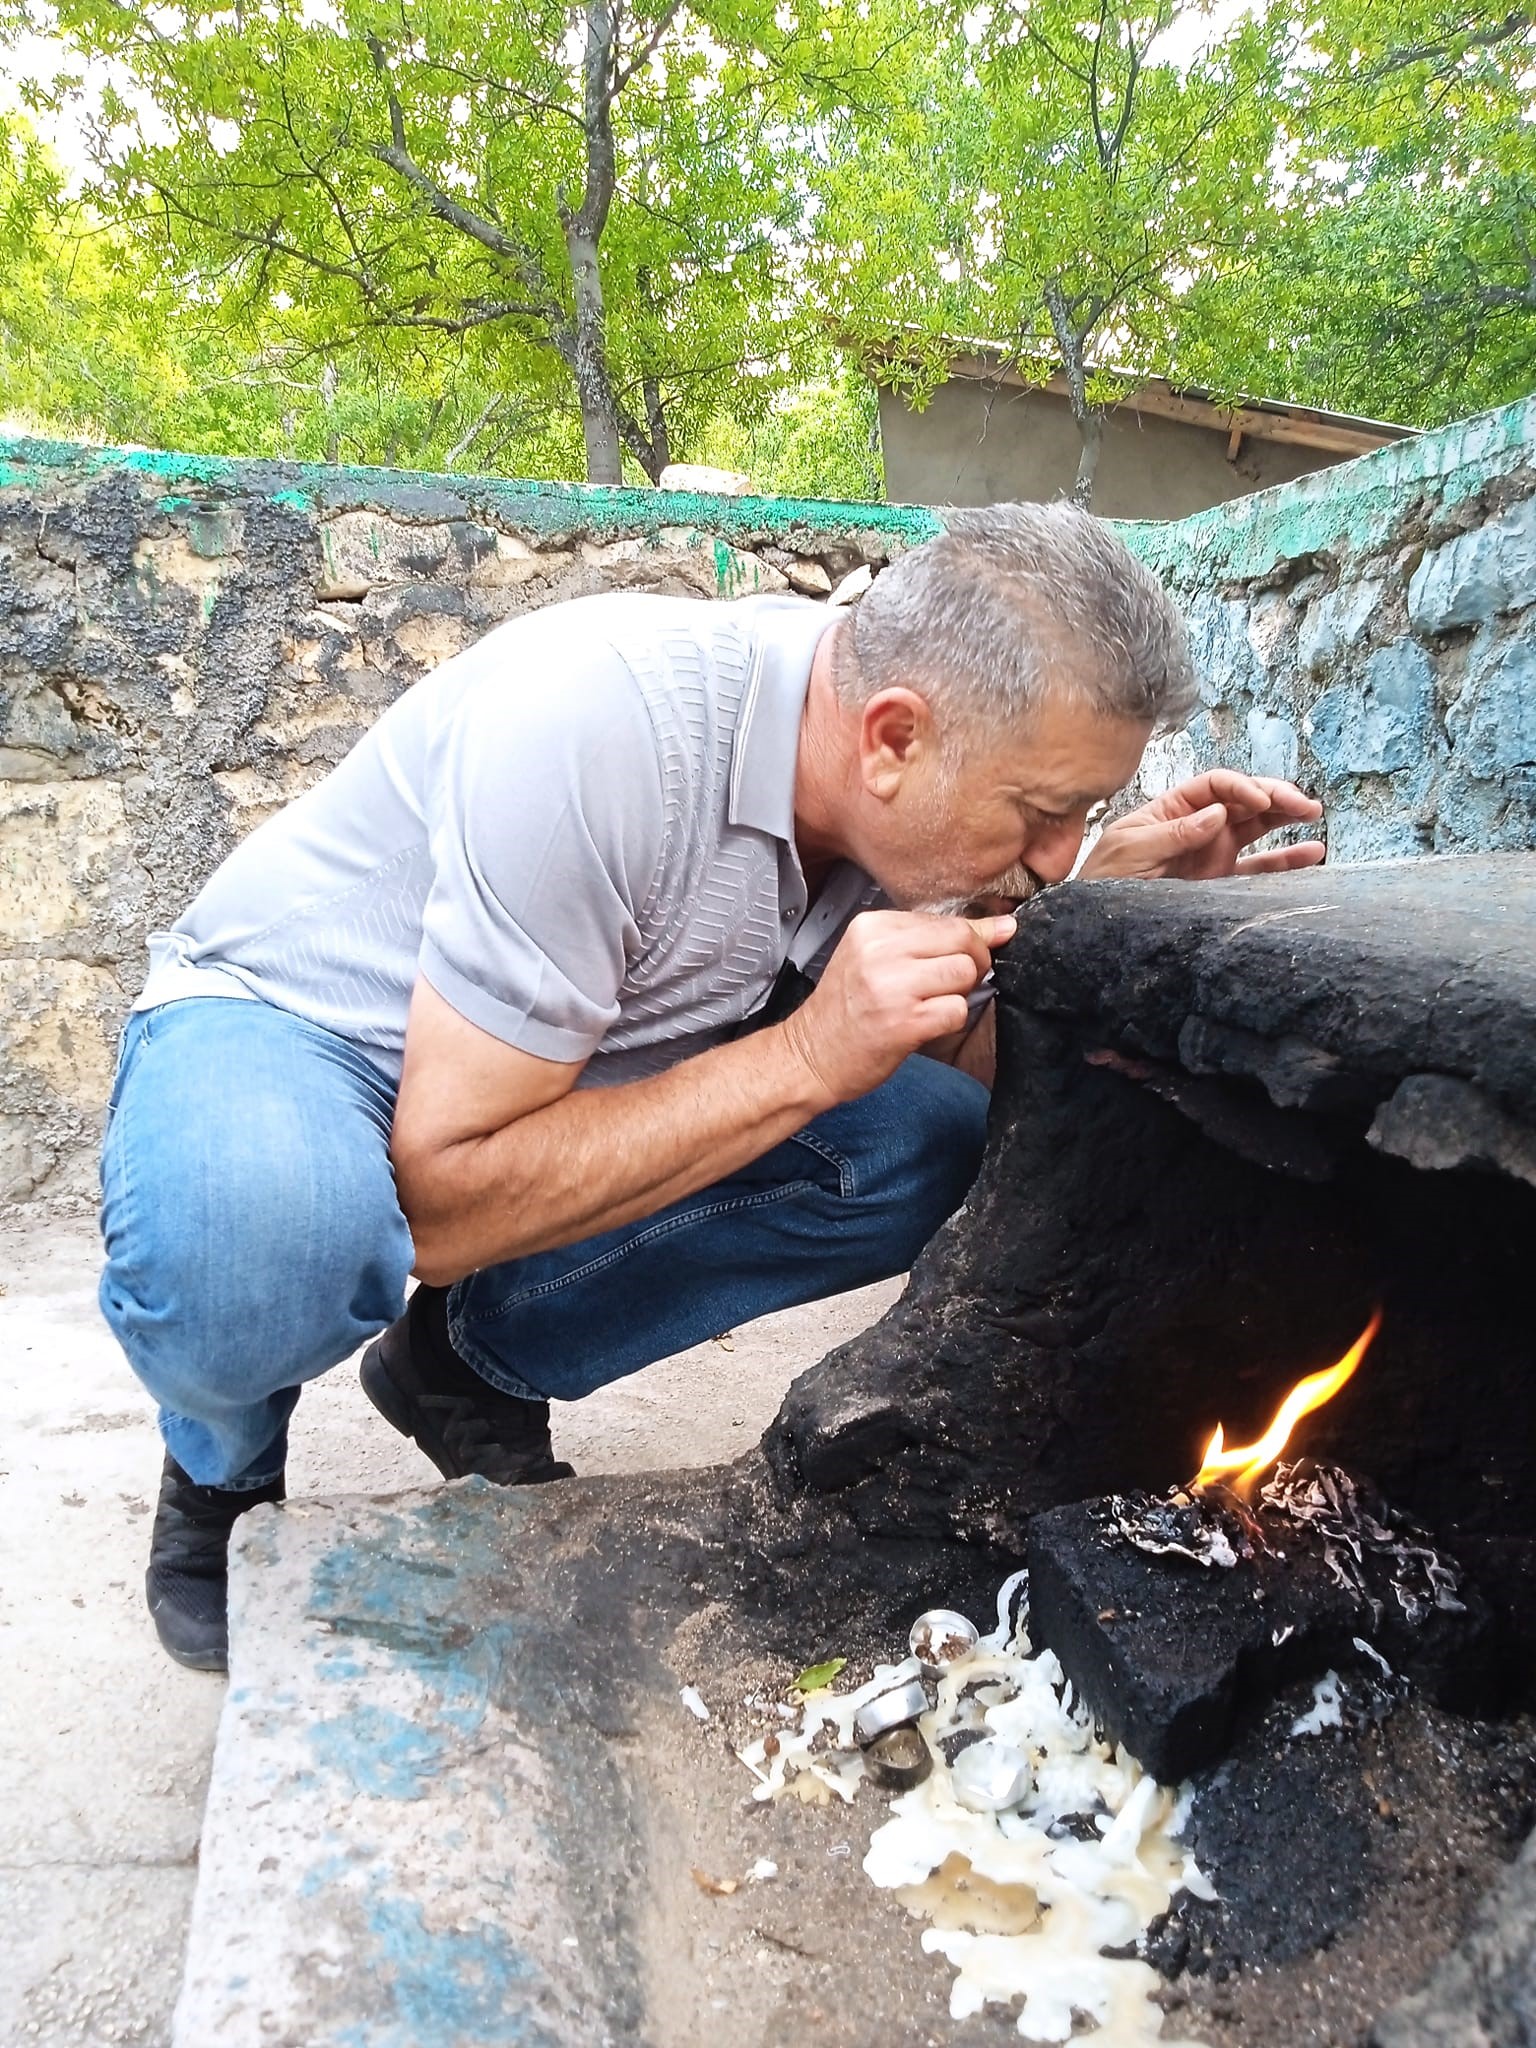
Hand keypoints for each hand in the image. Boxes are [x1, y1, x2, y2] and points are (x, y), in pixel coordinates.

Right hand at [780, 908, 1015, 1104]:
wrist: (811, 1054)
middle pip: (963, 941)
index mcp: (872, 926)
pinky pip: (957, 1010)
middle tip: (952, 985)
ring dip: (959, 994)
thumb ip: (932, 940)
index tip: (969, 957)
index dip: (968, 943)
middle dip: (973, 964)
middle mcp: (880, 950)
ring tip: (931, 1004)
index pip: (948, 920)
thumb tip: (1005, 927)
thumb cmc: (847, 1008)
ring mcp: (892, 986)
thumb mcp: (876, 958)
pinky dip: (949, 1021)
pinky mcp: (904, 1022)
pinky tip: (924, 1025)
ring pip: (965, 973)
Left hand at [1078, 771, 1324, 882]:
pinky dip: (1286, 861)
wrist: (1098, 920)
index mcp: (1173, 809)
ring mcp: (1213, 852)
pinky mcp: (1222, 881)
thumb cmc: (1103, 879)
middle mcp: (1198, 825)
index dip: (1241, 787)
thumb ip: (1173, 832)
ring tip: (1313, 813)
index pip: (1215, 786)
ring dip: (1286, 817)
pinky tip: (1311, 853)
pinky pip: (1259, 868)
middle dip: (1274, 795)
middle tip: (1302, 803)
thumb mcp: (1130, 850)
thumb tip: (1217, 813)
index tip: (1259, 799)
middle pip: (1243, 800)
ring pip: (1257, 826)